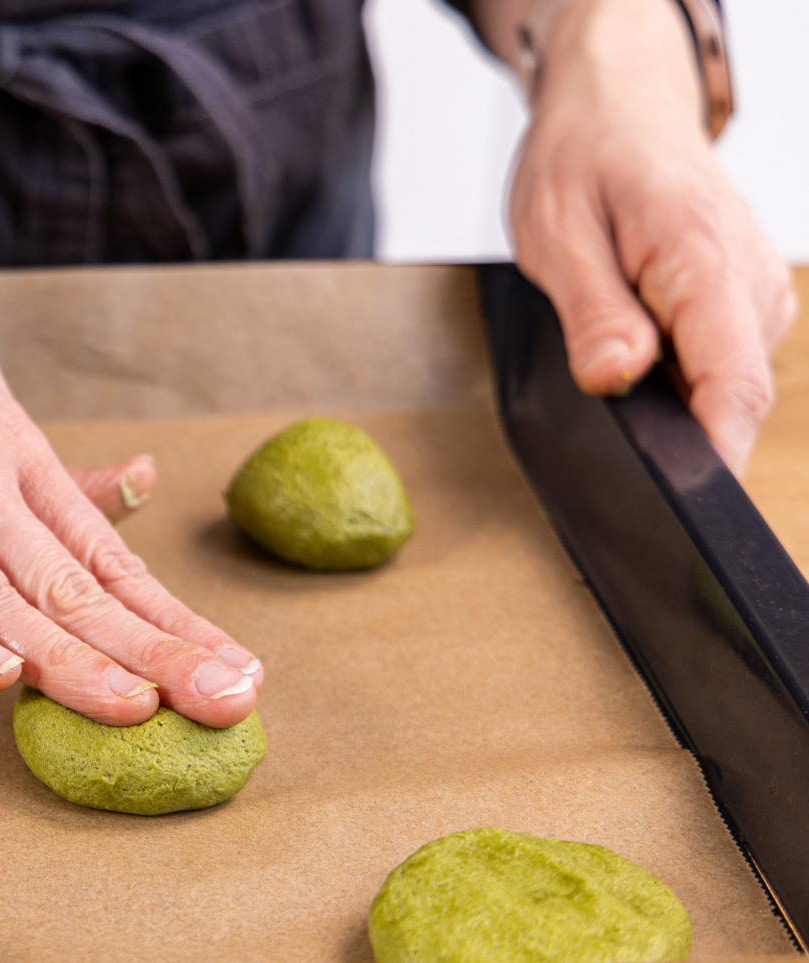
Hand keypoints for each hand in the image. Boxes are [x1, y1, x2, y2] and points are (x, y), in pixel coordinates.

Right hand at [0, 228, 260, 727]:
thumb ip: (39, 460)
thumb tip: (138, 492)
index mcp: (2, 441)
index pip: (99, 549)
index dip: (166, 615)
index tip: (233, 664)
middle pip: (62, 576)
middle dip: (149, 646)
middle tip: (224, 700)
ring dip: (62, 654)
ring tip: (133, 708)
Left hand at [500, 0, 796, 472]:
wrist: (619, 108)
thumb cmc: (583, 161)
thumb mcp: (557, 235)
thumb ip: (592, 312)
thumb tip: (617, 376)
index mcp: (705, 261)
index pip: (733, 385)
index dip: (714, 456)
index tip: (688, 504)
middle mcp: (751, 282)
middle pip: (735, 398)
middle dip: (683, 439)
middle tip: (616, 451)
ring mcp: (756, 293)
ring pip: (727, 386)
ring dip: (677, 404)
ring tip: (619, 372)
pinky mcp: (744, 304)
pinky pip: (719, 365)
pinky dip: (681, 379)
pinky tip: (640, 360)